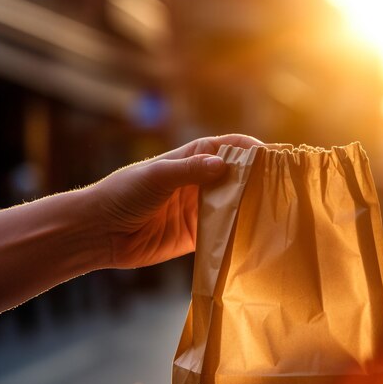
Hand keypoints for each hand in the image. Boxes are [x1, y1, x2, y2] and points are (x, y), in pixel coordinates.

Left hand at [88, 134, 261, 268]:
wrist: (98, 232)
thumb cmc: (122, 194)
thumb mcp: (156, 176)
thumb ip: (189, 170)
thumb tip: (225, 164)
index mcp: (192, 159)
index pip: (230, 147)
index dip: (252, 150)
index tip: (276, 158)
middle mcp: (200, 182)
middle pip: (238, 177)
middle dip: (259, 180)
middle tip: (284, 190)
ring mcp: (200, 209)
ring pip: (235, 205)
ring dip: (252, 207)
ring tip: (277, 213)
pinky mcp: (197, 235)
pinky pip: (224, 232)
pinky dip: (238, 233)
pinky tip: (255, 236)